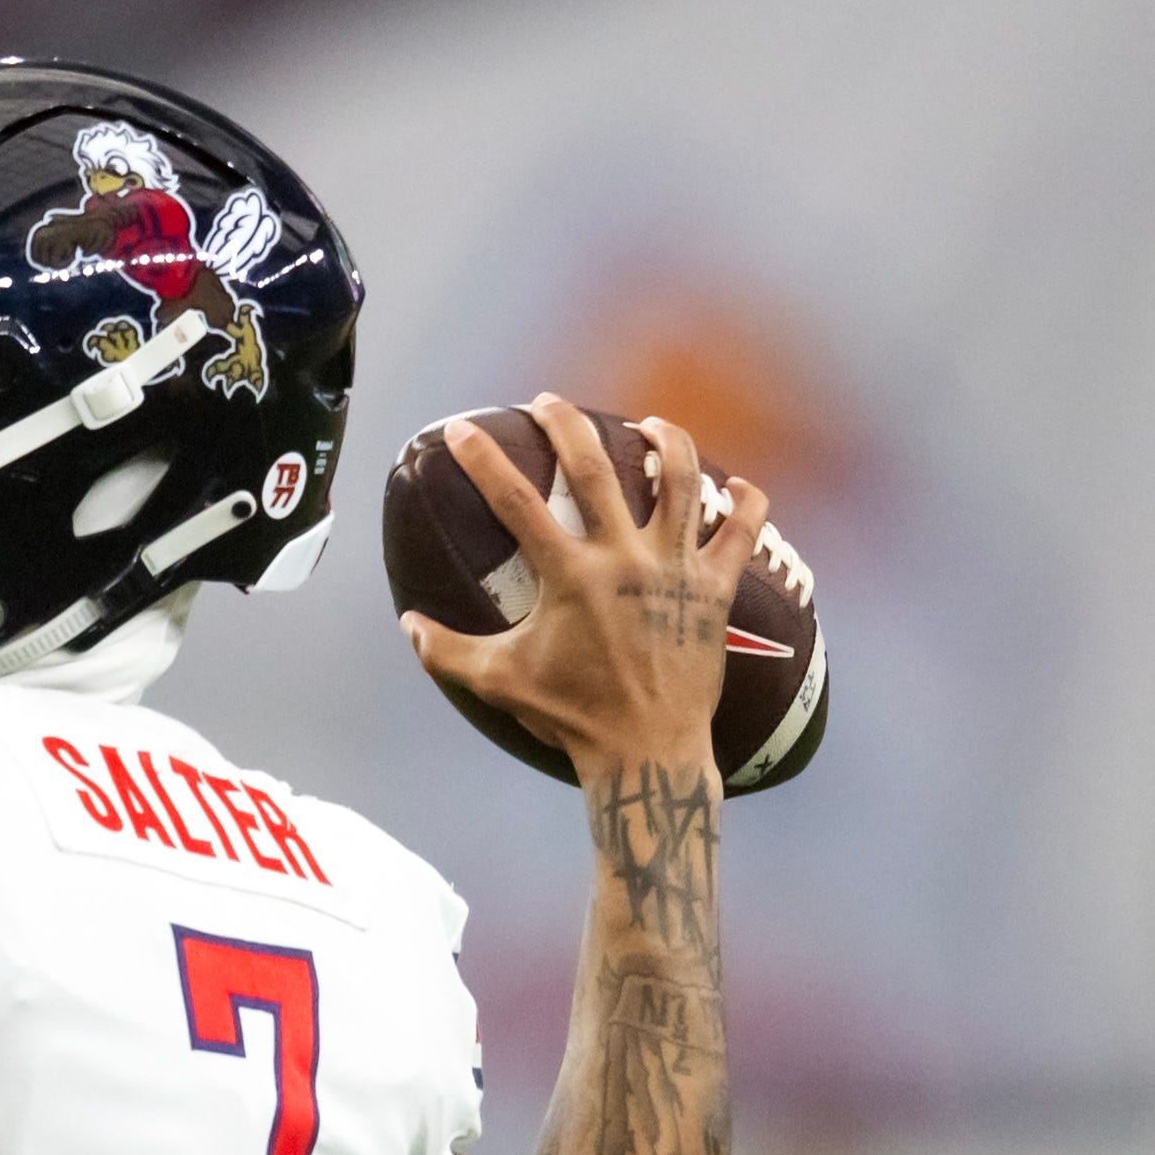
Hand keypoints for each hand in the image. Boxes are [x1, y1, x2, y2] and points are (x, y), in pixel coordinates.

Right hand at [400, 394, 770, 782]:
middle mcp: (624, 559)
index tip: (462, 430)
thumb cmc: (572, 717)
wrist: (647, 752)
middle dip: (566, 424)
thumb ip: (447, 651)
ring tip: (650, 424)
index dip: (483, 459)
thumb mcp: (498, 683)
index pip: (516, 501)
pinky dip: (747, 503)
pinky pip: (742, 532)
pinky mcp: (716, 590)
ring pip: (681, 481)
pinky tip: (739, 486)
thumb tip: (408, 625)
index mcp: (570, 576)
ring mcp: (676, 569)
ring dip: (667, 442)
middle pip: (595, 468)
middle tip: (548, 403)